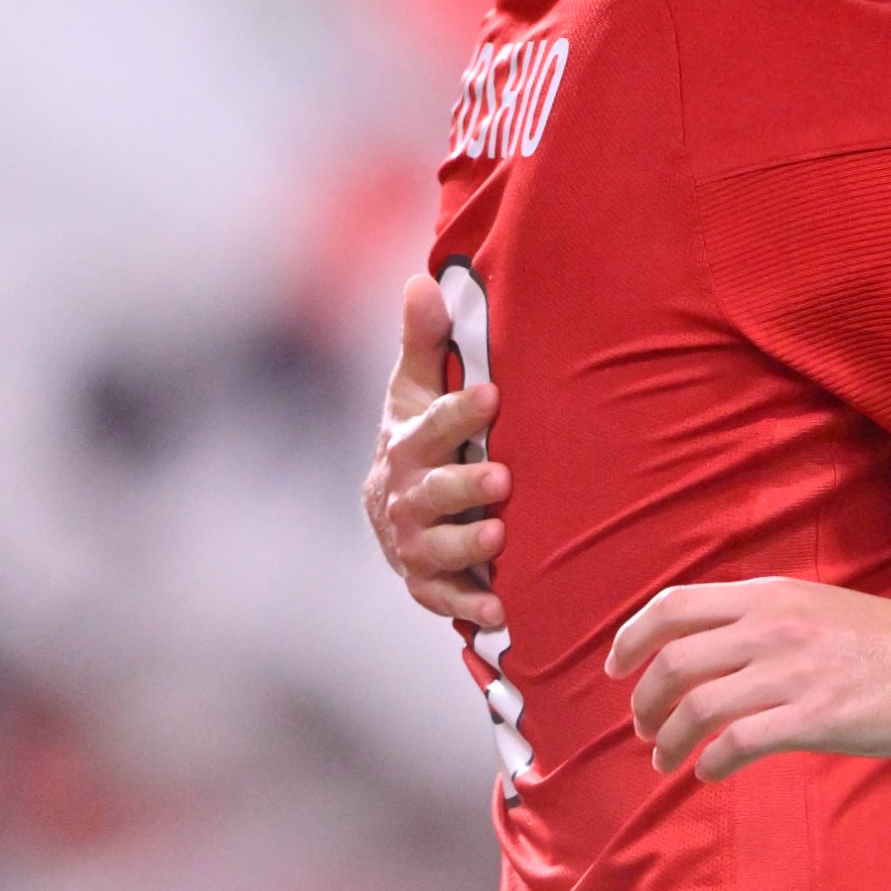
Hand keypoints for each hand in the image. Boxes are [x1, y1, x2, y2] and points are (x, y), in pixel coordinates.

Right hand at [367, 273, 506, 629]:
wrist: (390, 510)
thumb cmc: (417, 437)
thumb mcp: (414, 389)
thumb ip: (423, 340)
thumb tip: (421, 281)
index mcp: (406, 444)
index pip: (430, 424)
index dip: (458, 412)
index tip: (492, 395)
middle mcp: (404, 495)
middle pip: (431, 492)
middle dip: (463, 487)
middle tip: (501, 479)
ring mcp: (412, 542)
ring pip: (435, 547)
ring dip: (467, 546)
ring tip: (499, 538)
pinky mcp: (425, 581)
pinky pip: (442, 598)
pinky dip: (468, 605)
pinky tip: (499, 609)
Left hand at [609, 577, 890, 778]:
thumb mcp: (821, 608)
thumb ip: (766, 619)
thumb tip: (712, 648)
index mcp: (772, 595)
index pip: (675, 606)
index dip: (632, 639)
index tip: (617, 671)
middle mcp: (775, 626)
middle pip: (674, 662)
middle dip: (644, 701)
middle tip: (643, 729)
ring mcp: (795, 672)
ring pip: (697, 707)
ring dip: (670, 740)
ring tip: (666, 760)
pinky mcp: (817, 718)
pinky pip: (739, 744)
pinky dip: (711, 762)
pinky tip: (711, 773)